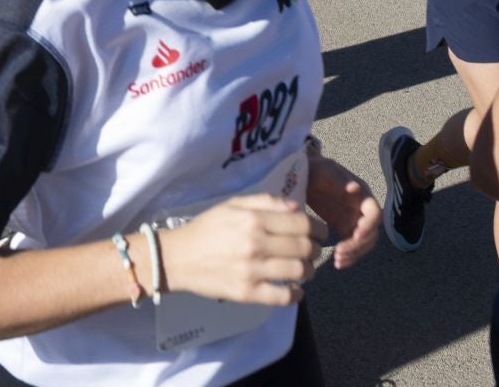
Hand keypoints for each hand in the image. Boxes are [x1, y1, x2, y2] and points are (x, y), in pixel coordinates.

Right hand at [163, 194, 321, 304]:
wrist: (177, 257)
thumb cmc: (207, 228)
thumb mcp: (233, 205)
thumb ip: (266, 202)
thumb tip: (296, 207)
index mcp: (253, 219)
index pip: (301, 224)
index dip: (318, 229)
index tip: (321, 233)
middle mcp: (255, 244)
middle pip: (303, 248)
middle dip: (316, 250)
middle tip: (314, 251)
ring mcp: (252, 271)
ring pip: (298, 272)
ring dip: (309, 271)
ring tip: (305, 269)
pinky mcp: (246, 293)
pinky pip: (282, 297)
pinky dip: (296, 294)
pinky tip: (296, 290)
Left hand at [305, 156, 378, 268]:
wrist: (306, 175)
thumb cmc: (317, 169)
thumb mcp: (326, 170)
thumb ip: (340, 178)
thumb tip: (355, 188)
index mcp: (362, 194)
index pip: (375, 213)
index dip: (369, 225)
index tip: (356, 236)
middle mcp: (362, 209)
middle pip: (371, 233)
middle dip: (359, 246)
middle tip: (339, 253)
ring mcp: (354, 220)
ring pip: (364, 243)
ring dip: (354, 254)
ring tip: (337, 260)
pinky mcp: (344, 228)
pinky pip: (352, 246)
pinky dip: (348, 256)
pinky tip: (338, 263)